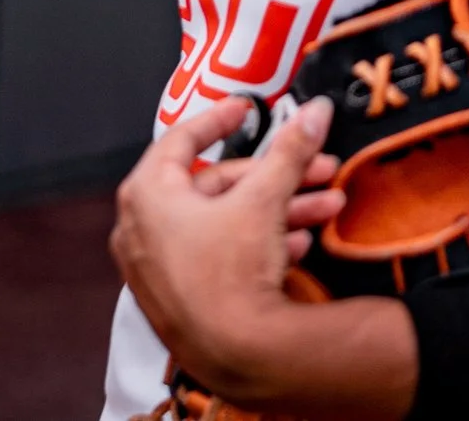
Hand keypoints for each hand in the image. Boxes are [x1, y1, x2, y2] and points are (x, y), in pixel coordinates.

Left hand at [111, 96, 345, 392]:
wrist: (236, 358)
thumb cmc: (231, 276)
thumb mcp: (264, 200)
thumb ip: (289, 151)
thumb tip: (315, 112)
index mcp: (146, 194)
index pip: (181, 139)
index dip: (220, 120)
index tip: (245, 109)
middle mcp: (142, 228)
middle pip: (215, 186)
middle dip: (274, 177)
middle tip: (317, 169)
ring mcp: (158, 267)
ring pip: (224, 224)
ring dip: (278, 211)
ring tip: (326, 208)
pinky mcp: (180, 298)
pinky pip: (218, 258)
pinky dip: (257, 246)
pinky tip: (297, 245)